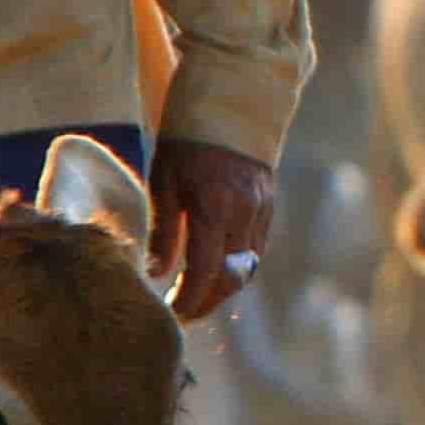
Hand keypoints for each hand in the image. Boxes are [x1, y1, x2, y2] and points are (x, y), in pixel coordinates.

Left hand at [149, 139, 276, 324]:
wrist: (232, 108)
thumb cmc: (187, 142)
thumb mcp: (164, 181)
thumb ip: (163, 228)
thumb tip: (155, 271)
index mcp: (216, 207)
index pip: (204, 270)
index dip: (188, 299)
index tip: (170, 314)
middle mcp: (245, 215)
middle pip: (231, 278)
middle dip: (207, 302)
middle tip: (181, 316)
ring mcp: (262, 213)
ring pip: (247, 269)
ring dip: (223, 290)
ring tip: (197, 299)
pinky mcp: (269, 210)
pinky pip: (255, 252)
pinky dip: (237, 269)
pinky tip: (217, 274)